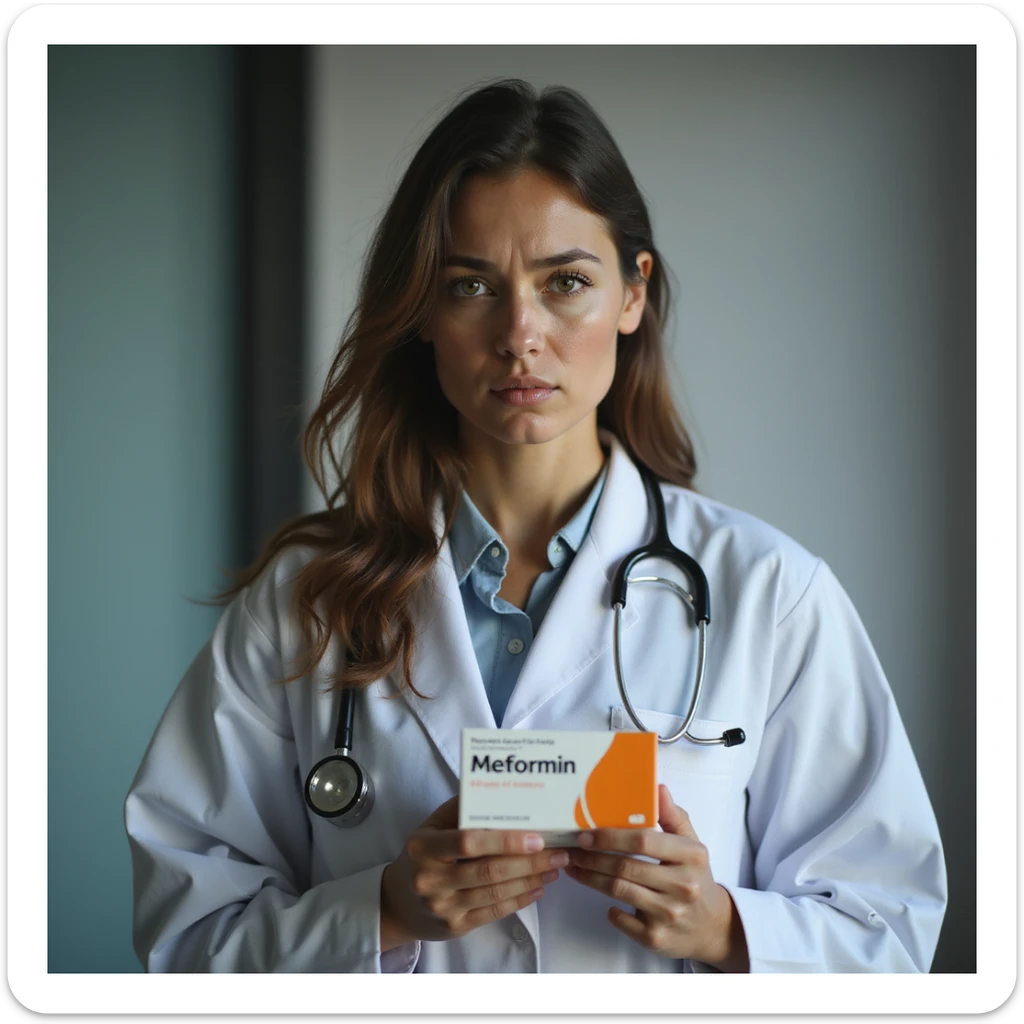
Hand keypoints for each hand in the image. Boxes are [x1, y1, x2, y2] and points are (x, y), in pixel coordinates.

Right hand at [379, 795, 568, 950]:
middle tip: (559, 852)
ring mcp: (443, 906)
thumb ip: (461, 809)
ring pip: (496, 893)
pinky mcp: (455, 926)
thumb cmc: (423, 854)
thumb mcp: (433, 826)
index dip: (505, 841)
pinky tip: (538, 887)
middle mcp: (431, 879)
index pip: (468, 842)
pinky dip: (520, 899)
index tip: (537, 837)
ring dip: (531, 879)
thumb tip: (500, 789)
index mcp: (424, 847)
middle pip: (489, 871)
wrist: (399, 902)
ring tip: (554, 867)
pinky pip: (494, 912)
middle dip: (530, 862)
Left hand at [563, 784, 748, 971]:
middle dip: (592, 857)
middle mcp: (683, 886)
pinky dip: (608, 909)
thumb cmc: (694, 876)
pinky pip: (621, 920)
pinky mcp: (657, 937)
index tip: (586, 834)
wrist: (711, 925)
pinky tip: (601, 896)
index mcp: (691, 856)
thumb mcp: (692, 844)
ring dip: (590, 878)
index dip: (611, 836)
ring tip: (575, 867)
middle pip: (625, 867)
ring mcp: (669, 914)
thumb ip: (673, 816)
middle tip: (572, 850)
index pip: (645, 841)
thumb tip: (657, 788)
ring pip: (618, 890)